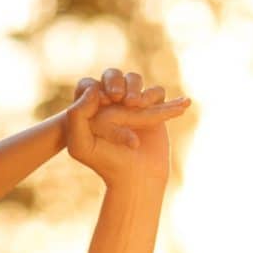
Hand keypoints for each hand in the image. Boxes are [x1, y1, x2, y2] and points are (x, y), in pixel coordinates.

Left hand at [65, 69, 189, 187]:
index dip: (94, 91)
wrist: (136, 177)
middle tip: (119, 98)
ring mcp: (132, 103)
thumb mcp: (80, 146)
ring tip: (139, 105)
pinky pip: (157, 91)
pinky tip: (176, 105)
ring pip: (134, 79)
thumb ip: (76, 116)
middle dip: (115, 81)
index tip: (102, 104)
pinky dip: (157, 96)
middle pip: (112, 75)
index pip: (88, 85)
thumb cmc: (106, 163)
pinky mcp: (152, 107)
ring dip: (137, 88)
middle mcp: (109, 102)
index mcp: (88, 108)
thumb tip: (94, 88)